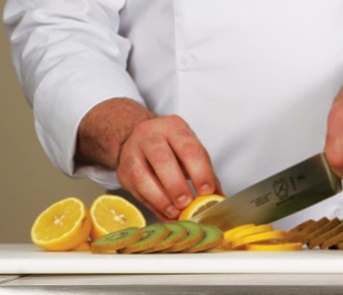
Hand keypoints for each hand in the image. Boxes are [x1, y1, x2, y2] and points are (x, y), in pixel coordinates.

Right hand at [76, 98, 221, 219]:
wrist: (138, 139)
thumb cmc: (170, 146)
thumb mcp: (190, 150)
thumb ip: (206, 172)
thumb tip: (219, 197)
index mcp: (173, 127)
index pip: (189, 149)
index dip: (199, 171)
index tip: (207, 191)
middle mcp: (150, 136)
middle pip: (162, 160)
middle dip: (176, 185)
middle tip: (187, 203)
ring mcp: (133, 152)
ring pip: (142, 176)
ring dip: (161, 198)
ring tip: (175, 211)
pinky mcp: (123, 171)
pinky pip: (136, 191)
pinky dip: (153, 205)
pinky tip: (165, 214)